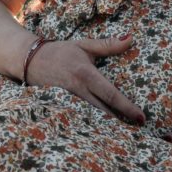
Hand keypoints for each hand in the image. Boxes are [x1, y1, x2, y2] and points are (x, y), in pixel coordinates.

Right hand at [26, 34, 145, 125]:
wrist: (30, 60)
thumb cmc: (61, 51)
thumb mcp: (84, 45)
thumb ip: (108, 45)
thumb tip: (131, 38)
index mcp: (85, 74)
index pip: (110, 94)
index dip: (127, 107)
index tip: (141, 117)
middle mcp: (78, 91)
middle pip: (104, 112)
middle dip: (122, 122)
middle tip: (139, 129)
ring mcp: (69, 102)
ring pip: (92, 117)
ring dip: (109, 125)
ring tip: (126, 133)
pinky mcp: (61, 107)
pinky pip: (80, 117)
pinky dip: (92, 124)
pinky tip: (103, 131)